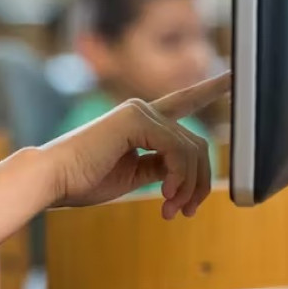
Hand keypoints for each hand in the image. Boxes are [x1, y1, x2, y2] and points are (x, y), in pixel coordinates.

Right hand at [41, 72, 231, 218]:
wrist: (52, 179)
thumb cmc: (82, 180)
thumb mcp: (132, 174)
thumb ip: (159, 167)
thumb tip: (184, 173)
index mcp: (138, 120)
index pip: (184, 101)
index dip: (211, 88)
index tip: (235, 76)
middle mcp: (141, 108)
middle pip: (198, 144)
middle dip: (197, 184)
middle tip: (182, 212)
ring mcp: (139, 110)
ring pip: (193, 150)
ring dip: (188, 187)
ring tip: (171, 208)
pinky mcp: (136, 119)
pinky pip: (179, 151)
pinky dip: (179, 178)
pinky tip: (163, 194)